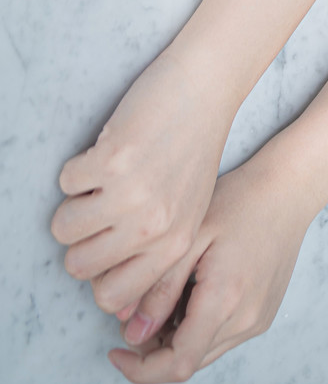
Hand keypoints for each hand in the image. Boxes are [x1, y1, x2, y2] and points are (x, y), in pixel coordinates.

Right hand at [51, 45, 234, 321]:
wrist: (205, 86)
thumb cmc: (193, 146)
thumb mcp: (189, 211)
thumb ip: (156, 252)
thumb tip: (113, 297)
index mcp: (173, 244)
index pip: (111, 296)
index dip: (98, 272)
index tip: (104, 244)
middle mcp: (153, 227)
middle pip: (78, 264)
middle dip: (81, 237)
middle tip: (101, 205)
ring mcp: (131, 194)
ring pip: (64, 226)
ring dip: (76, 200)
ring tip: (104, 178)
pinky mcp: (112, 160)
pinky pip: (66, 181)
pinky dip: (79, 165)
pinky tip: (109, 149)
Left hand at [105, 142, 313, 383]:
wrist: (290, 188)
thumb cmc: (241, 200)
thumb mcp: (191, 235)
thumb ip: (160, 288)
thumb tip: (132, 333)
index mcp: (224, 300)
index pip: (176, 365)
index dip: (140, 369)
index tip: (116, 350)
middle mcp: (245, 319)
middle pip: (189, 362)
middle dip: (153, 349)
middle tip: (139, 310)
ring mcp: (258, 319)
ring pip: (204, 351)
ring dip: (176, 337)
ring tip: (168, 293)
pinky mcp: (264, 312)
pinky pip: (222, 336)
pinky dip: (198, 326)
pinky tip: (194, 290)